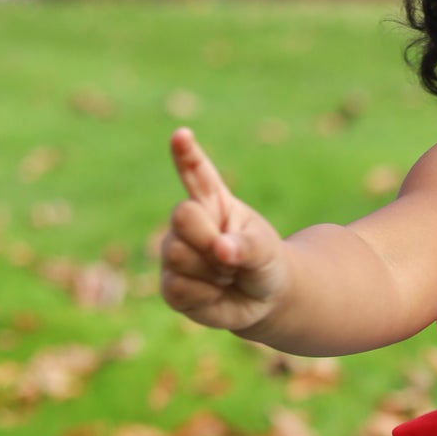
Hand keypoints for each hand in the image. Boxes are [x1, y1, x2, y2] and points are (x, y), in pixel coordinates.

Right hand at [160, 129, 289, 333]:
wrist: (263, 300)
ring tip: (226, 275)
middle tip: (230, 257)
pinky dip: (205, 295)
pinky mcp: (170, 285)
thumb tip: (221, 249)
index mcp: (213, 201)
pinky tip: (215, 293)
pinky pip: (179, 286)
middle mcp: (188, 222)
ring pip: (177, 254)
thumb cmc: (263, 263)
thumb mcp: (266, 251)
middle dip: (208, 238)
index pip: (196, 173)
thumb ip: (247, 246)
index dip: (186, 154)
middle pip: (181, 216)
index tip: (182, 135)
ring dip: (211, 271)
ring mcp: (174, 252)